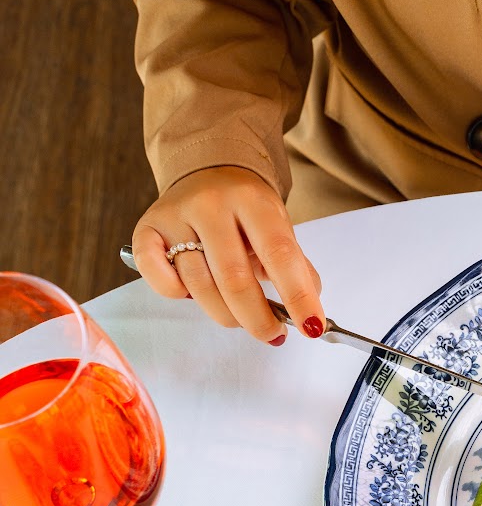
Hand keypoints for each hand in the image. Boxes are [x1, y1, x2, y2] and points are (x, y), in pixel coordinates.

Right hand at [131, 166, 323, 343]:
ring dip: (225, 315)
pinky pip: (158, 278)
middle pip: (234, 279)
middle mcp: (211, 204)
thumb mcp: (278, 228)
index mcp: (252, 200)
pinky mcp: (146, 229)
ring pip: (199, 286)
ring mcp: (176, 216)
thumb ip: (296, 268)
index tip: (311, 327)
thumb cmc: (245, 212)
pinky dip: (176, 296)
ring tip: (240, 317)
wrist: (206, 172)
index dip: (298, 297)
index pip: (279, 254)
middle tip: (271, 334)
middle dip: (258, 319)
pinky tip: (193, 294)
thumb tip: (311, 315)